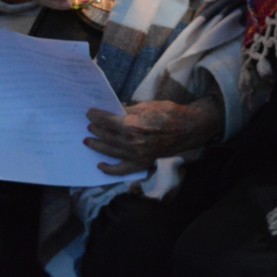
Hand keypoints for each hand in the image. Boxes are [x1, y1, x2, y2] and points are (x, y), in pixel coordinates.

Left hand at [85, 98, 222, 176]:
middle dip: (95, 130)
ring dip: (97, 146)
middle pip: (107, 136)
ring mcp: (136, 155)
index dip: (96, 116)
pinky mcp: (142, 163)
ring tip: (88, 140)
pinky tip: (100, 166)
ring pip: (110, 151)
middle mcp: (131, 143)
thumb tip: (114, 113)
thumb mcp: (146, 106)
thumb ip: (127, 111)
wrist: (188, 129)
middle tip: (88, 125)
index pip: (107, 121)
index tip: (90, 113)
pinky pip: (122, 170)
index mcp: (131, 125)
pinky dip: (109, 170)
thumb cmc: (169, 113)